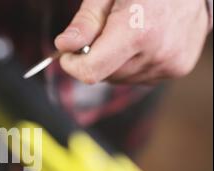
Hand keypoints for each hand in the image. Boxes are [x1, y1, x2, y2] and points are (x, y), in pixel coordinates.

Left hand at [54, 0, 210, 84]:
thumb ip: (86, 21)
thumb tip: (64, 45)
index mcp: (138, 30)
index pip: (91, 71)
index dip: (73, 65)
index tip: (68, 55)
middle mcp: (157, 51)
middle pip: (104, 75)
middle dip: (96, 58)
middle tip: (106, 31)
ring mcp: (170, 63)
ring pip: (121, 78)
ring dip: (115, 62)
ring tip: (130, 33)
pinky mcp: (178, 68)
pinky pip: (140, 77)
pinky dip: (134, 63)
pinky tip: (144, 41)